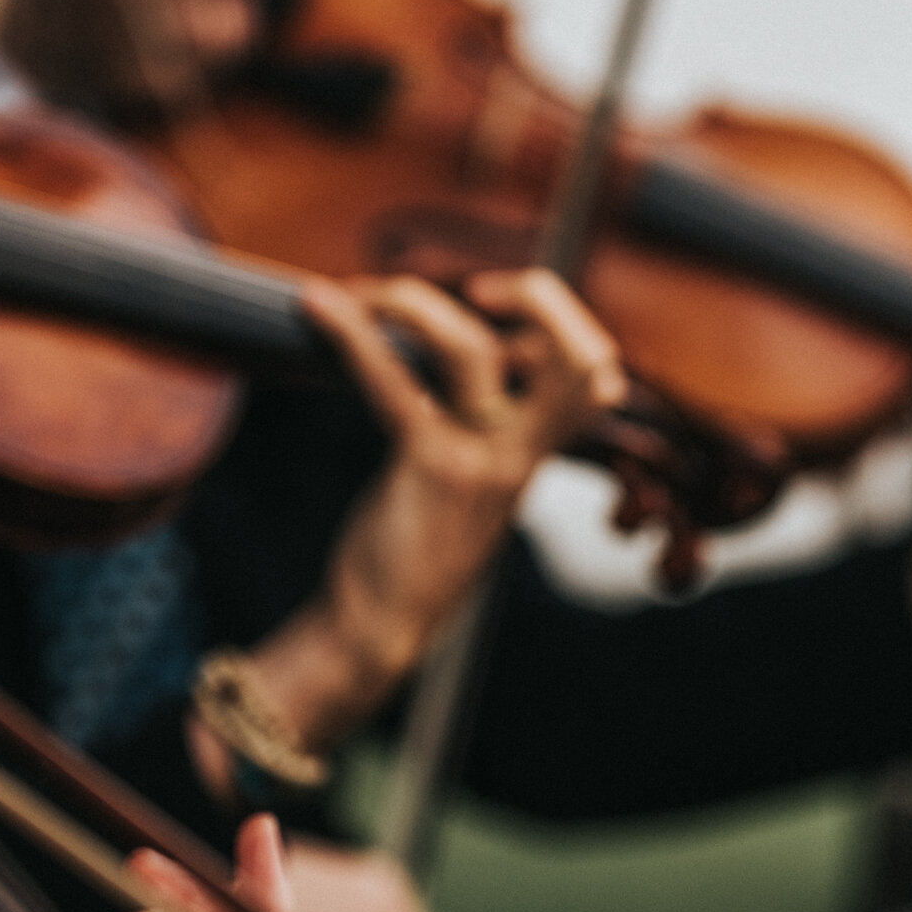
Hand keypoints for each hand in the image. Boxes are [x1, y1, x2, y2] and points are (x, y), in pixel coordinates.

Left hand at [232, 270, 625, 753]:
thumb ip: (487, 425)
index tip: (501, 306)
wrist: (385, 622)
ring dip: (414, 302)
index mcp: (537, 452)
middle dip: (539, 297)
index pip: (594, 373)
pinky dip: (353, 335)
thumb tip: (470, 354)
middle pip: (577, 356)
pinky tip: (317, 307)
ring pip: (474, 350)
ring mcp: (481, 459)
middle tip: (477, 288)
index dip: (563, 322)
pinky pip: (395, 384)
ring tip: (367, 292)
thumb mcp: (474, 480)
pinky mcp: (430, 467)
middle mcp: (522, 452)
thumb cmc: (419, 543)